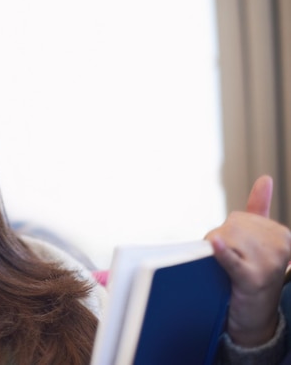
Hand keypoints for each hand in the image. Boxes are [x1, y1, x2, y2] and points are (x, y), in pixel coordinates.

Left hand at [205, 175, 290, 345]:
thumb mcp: (260, 241)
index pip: (238, 219)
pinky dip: (222, 252)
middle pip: (230, 227)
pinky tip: (214, 242)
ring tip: (230, 272)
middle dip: (220, 241)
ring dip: (217, 252)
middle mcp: (281, 247)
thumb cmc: (253, 275)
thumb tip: (265, 178)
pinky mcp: (253, 278)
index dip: (226, 234)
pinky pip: (233, 260)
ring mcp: (269, 263)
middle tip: (231, 264)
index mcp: (282, 235)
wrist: (254, 319)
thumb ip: (261, 209)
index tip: (239, 253)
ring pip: (226, 240)